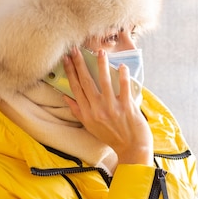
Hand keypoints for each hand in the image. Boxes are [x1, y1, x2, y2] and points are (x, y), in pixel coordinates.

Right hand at [62, 47, 152, 165]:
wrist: (131, 148)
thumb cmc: (111, 136)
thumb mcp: (90, 126)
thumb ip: (78, 111)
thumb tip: (66, 97)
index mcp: (87, 113)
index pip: (75, 88)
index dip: (70, 72)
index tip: (66, 59)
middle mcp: (97, 110)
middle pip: (86, 82)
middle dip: (80, 64)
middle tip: (76, 49)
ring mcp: (112, 109)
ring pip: (104, 82)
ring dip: (102, 66)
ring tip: (100, 52)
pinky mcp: (127, 108)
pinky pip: (124, 89)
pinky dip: (123, 77)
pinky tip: (121, 66)